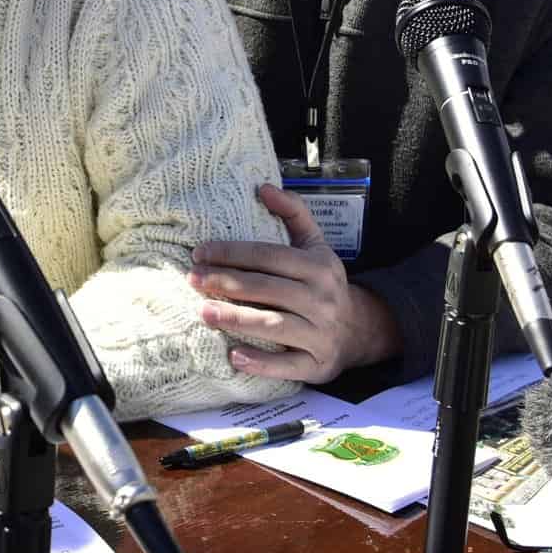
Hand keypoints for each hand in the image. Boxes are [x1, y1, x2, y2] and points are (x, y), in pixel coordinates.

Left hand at [190, 184, 400, 382]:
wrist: (359, 329)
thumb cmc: (322, 283)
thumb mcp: (315, 245)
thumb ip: (293, 213)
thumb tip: (263, 187)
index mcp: (317, 267)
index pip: (268, 256)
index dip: (231, 253)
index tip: (199, 253)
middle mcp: (322, 299)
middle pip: (267, 289)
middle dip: (226, 283)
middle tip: (192, 280)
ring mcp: (321, 334)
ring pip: (275, 325)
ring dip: (237, 320)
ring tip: (203, 313)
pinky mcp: (319, 365)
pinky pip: (288, 366)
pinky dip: (262, 363)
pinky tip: (234, 357)